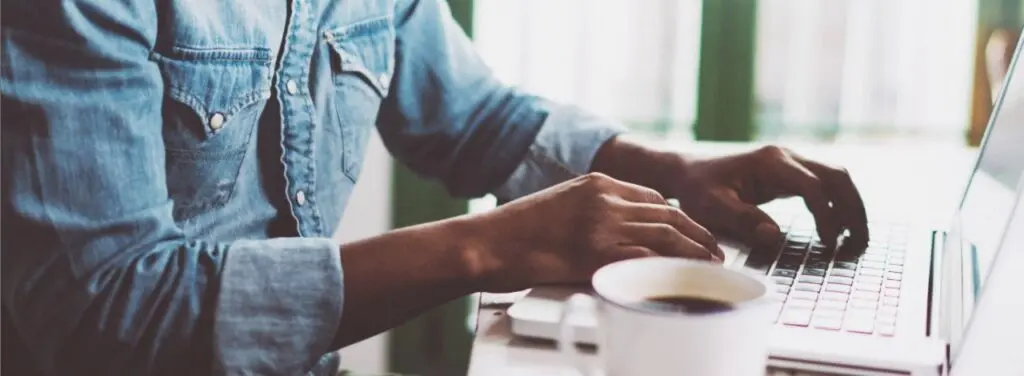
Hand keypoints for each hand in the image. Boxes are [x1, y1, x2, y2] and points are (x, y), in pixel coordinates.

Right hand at [470, 173, 722, 291]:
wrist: (487, 242)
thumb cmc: (516, 232)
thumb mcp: (560, 205)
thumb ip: (592, 211)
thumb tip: (616, 232)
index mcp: (596, 182)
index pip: (653, 198)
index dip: (680, 217)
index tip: (693, 232)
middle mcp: (605, 198)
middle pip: (668, 214)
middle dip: (698, 234)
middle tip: (715, 251)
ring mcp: (602, 224)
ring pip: (666, 235)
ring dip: (694, 252)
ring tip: (711, 266)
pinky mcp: (596, 252)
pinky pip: (646, 258)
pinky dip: (670, 268)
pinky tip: (683, 277)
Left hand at [591, 138, 868, 248]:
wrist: (687, 173)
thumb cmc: (697, 189)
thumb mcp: (712, 207)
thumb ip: (742, 219)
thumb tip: (773, 235)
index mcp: (770, 162)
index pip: (812, 187)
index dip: (825, 216)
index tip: (828, 243)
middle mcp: (786, 156)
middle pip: (837, 176)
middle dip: (853, 209)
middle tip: (859, 243)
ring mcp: (791, 162)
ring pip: (836, 178)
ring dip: (851, 206)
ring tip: (856, 240)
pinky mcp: (790, 173)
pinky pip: (825, 185)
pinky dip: (838, 205)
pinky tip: (838, 231)